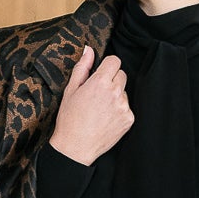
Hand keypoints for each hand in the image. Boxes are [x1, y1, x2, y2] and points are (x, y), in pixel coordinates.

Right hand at [49, 44, 134, 165]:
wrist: (75, 147)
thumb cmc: (70, 119)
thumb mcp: (71, 90)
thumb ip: (82, 67)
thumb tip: (88, 50)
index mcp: (100, 82)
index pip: (114, 61)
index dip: (106, 66)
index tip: (100, 74)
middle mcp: (115, 92)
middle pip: (121, 75)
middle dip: (111, 80)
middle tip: (97, 94)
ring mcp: (124, 107)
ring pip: (124, 92)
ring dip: (115, 96)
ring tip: (100, 109)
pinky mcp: (129, 119)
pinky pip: (126, 108)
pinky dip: (118, 111)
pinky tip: (106, 119)